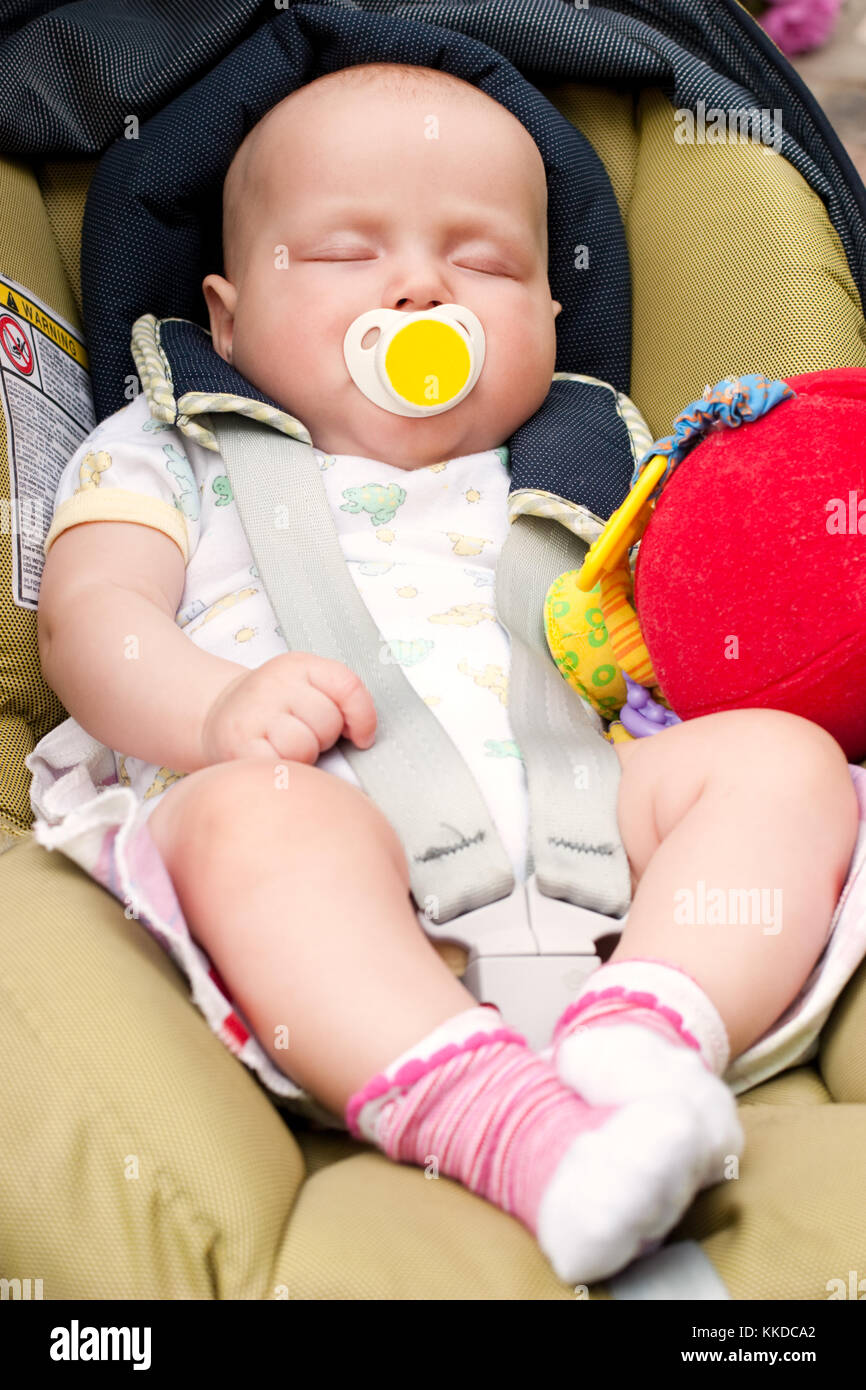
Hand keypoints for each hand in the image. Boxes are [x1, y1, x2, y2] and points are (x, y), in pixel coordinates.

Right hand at [200, 652, 376, 765]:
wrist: (215, 714)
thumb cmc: (273, 708)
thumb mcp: (306, 687)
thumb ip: (339, 700)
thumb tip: (364, 738)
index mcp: (298, 666)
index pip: (348, 686)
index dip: (363, 717)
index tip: (361, 736)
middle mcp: (273, 684)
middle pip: (327, 722)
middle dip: (322, 738)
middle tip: (301, 735)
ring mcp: (253, 714)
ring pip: (304, 747)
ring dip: (301, 757)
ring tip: (284, 748)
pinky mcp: (238, 747)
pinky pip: (281, 767)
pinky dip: (281, 771)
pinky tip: (270, 761)